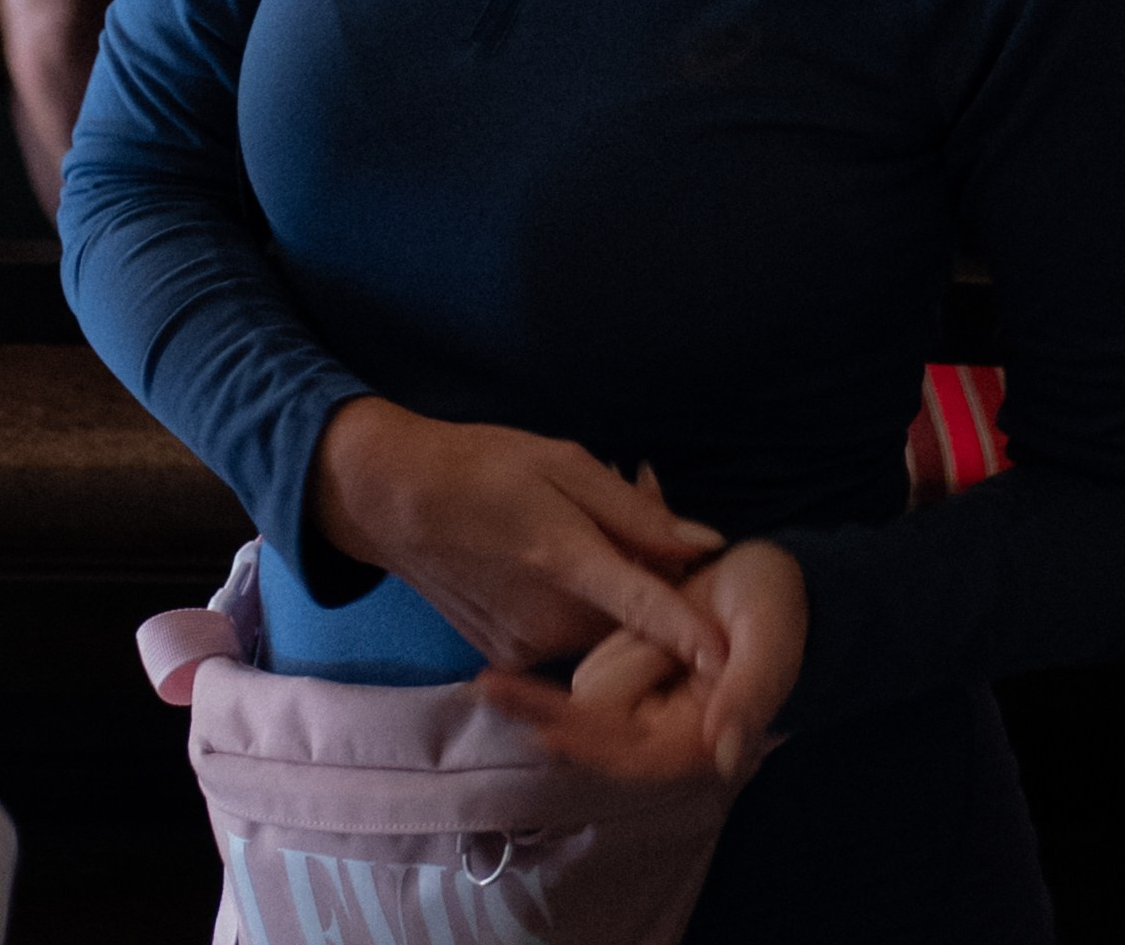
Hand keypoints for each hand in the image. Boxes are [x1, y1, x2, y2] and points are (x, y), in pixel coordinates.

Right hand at [310, 398, 726, 678]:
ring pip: (600, 627)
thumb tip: (704, 543)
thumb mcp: (562, 461)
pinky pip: (568, 636)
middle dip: (647, 577)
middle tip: (631, 513)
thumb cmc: (484, 464)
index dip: (687, 633)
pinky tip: (542, 562)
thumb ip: (635, 510)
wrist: (396, 501)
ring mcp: (529, 644)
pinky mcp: (513, 656)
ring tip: (572, 533)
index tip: (729, 662)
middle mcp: (551, 614)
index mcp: (567, 556)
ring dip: (609, 593)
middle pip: (629, 615)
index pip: (643, 604)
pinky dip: (574, 607)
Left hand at [479, 538, 806, 790]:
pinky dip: (555, 685)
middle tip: (490, 689)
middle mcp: (668, 732)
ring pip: (588, 706)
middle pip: (597, 737)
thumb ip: (749, 692)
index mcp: (701, 734)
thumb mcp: (769, 636)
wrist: (767, 577)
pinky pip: (588, 687)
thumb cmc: (774, 603)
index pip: (636, 752)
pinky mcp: (632, 681)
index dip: (590, 742)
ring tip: (506, 678)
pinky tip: (522, 670)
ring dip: (555, 694)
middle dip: (548, 718)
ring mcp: (647, 706)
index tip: (543, 730)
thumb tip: (724, 756)